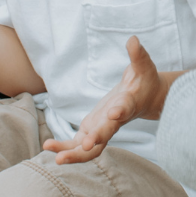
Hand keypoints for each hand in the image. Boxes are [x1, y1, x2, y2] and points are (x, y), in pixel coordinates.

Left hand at [45, 36, 158, 163]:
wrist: (147, 100)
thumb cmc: (144, 82)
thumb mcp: (143, 66)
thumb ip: (138, 55)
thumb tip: (132, 39)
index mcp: (128, 104)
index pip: (124, 109)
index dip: (119, 112)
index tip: (113, 114)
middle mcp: (115, 122)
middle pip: (107, 135)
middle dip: (96, 140)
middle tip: (86, 145)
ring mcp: (103, 129)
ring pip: (91, 149)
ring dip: (75, 154)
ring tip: (56, 157)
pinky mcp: (93, 131)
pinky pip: (79, 145)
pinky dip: (65, 149)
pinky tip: (48, 146)